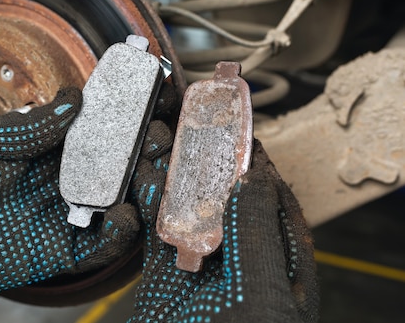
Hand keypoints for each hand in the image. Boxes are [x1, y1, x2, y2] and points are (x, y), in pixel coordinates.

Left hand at [0, 88, 140, 291]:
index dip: (127, 116)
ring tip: (152, 170)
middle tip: (158, 136)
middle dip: (144, 150)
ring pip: (117, 202)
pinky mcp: (58, 249)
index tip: (152, 98)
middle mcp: (62, 179)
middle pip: (118, 165)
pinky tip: (125, 214)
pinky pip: (98, 244)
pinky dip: (119, 232)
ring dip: (141, 187)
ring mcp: (63, 214)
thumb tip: (76, 98)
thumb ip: (33, 126)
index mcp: (48, 147)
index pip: (99, 130)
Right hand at [128, 139, 319, 322]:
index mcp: (278, 269)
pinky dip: (151, 204)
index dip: (259, 167)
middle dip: (213, 164)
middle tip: (197, 130)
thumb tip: (254, 177)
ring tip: (164, 143)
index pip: (274, 204)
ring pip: (192, 212)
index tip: (242, 135)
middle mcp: (241, 265)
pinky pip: (159, 231)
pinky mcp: (166, 277)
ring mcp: (203, 270)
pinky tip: (145, 179)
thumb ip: (256, 233)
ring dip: (177, 178)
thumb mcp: (260, 292)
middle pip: (229, 202)